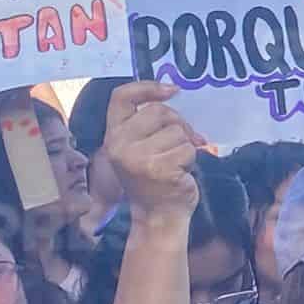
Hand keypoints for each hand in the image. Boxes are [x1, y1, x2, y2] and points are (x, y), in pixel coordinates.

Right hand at [105, 81, 201, 218]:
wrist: (159, 216)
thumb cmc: (155, 177)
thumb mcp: (141, 147)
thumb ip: (148, 124)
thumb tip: (174, 93)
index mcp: (113, 135)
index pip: (121, 97)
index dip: (147, 87)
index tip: (172, 90)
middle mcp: (119, 145)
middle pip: (160, 111)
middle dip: (178, 124)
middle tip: (181, 142)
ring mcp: (137, 158)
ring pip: (177, 131)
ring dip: (185, 145)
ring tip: (175, 163)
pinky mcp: (158, 168)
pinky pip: (188, 148)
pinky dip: (191, 159)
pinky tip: (180, 173)